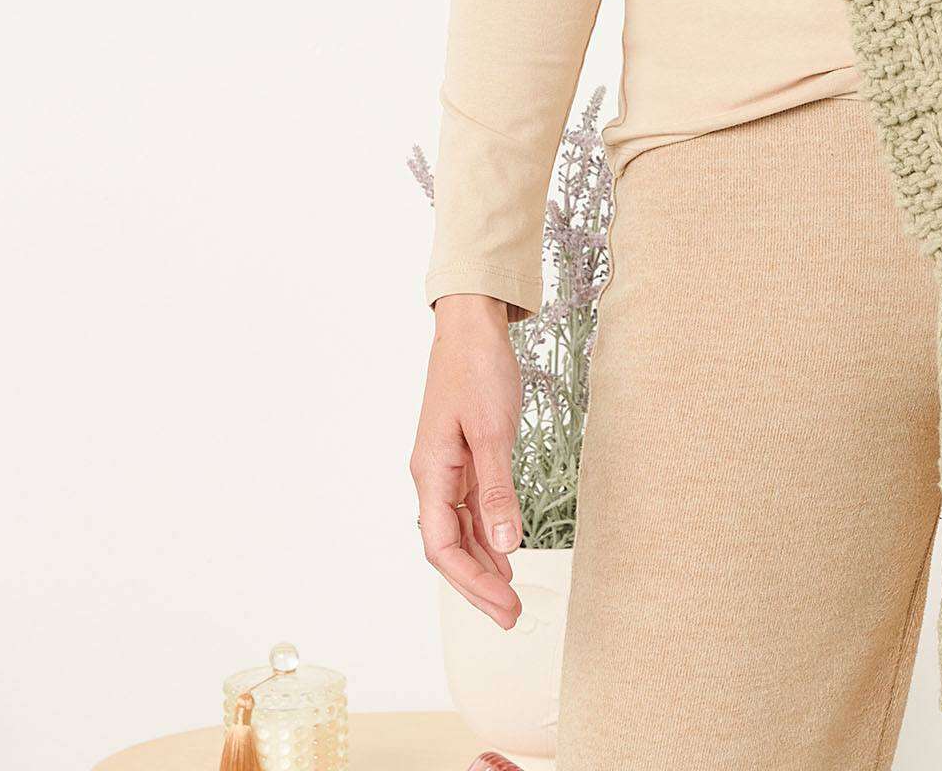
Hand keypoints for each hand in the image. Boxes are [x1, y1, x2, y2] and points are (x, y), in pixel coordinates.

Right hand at [410, 298, 525, 626]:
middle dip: (478, 585)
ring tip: (510, 597)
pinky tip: (505, 553)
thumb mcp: (493, 430)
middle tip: (511, 617)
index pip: (442, 546)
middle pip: (449, 547)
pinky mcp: (463, 457)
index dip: (470, 582)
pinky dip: (488, 534)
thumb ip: (498, 489)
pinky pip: (471, 508)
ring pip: (460, 531)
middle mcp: (432, 477)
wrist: (471, 326)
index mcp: (430, 473)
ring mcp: (446, 468)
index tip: (502, 606)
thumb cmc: (478, 370)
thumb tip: (506, 546)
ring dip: (484, 564)